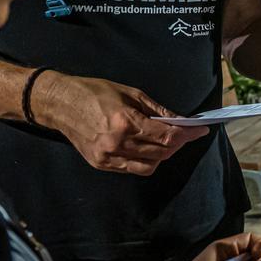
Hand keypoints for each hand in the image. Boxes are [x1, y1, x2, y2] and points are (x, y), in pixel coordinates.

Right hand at [33, 72, 207, 174]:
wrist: (60, 104)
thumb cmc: (94, 92)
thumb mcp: (131, 93)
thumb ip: (157, 110)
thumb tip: (180, 120)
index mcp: (125, 122)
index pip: (166, 136)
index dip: (187, 135)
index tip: (200, 130)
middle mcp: (117, 144)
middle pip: (161, 152)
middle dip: (178, 143)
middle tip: (185, 133)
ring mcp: (108, 157)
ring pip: (149, 165)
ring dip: (163, 154)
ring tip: (165, 140)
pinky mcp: (101, 164)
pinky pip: (133, 168)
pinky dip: (146, 160)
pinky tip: (147, 147)